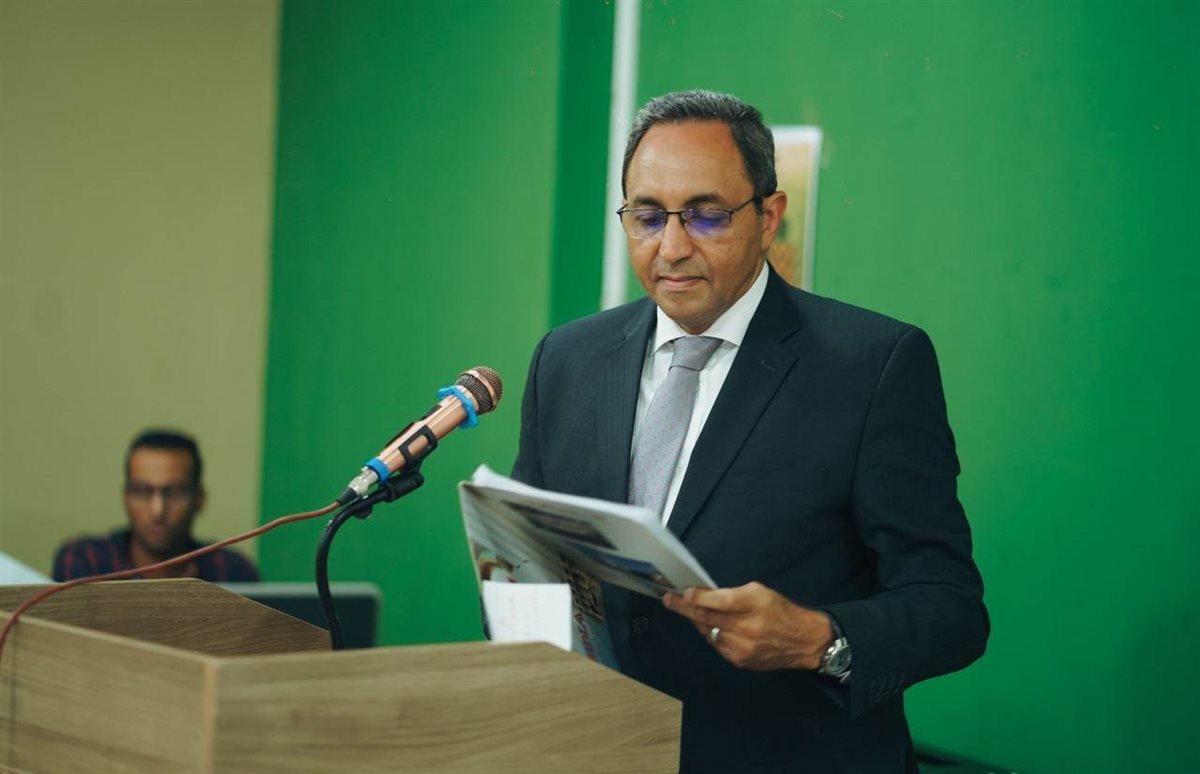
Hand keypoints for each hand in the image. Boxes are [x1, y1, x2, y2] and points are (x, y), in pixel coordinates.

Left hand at [662, 582, 832, 670]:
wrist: (802, 641)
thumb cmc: (780, 611)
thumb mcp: (760, 592)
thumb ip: (733, 593)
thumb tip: (706, 596)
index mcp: (754, 605)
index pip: (720, 601)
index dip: (699, 598)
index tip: (682, 593)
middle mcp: (747, 628)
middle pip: (707, 618)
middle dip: (685, 608)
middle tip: (669, 600)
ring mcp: (742, 647)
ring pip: (709, 633)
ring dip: (700, 622)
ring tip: (697, 612)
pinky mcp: (740, 660)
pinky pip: (717, 645)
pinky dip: (713, 635)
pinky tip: (718, 628)